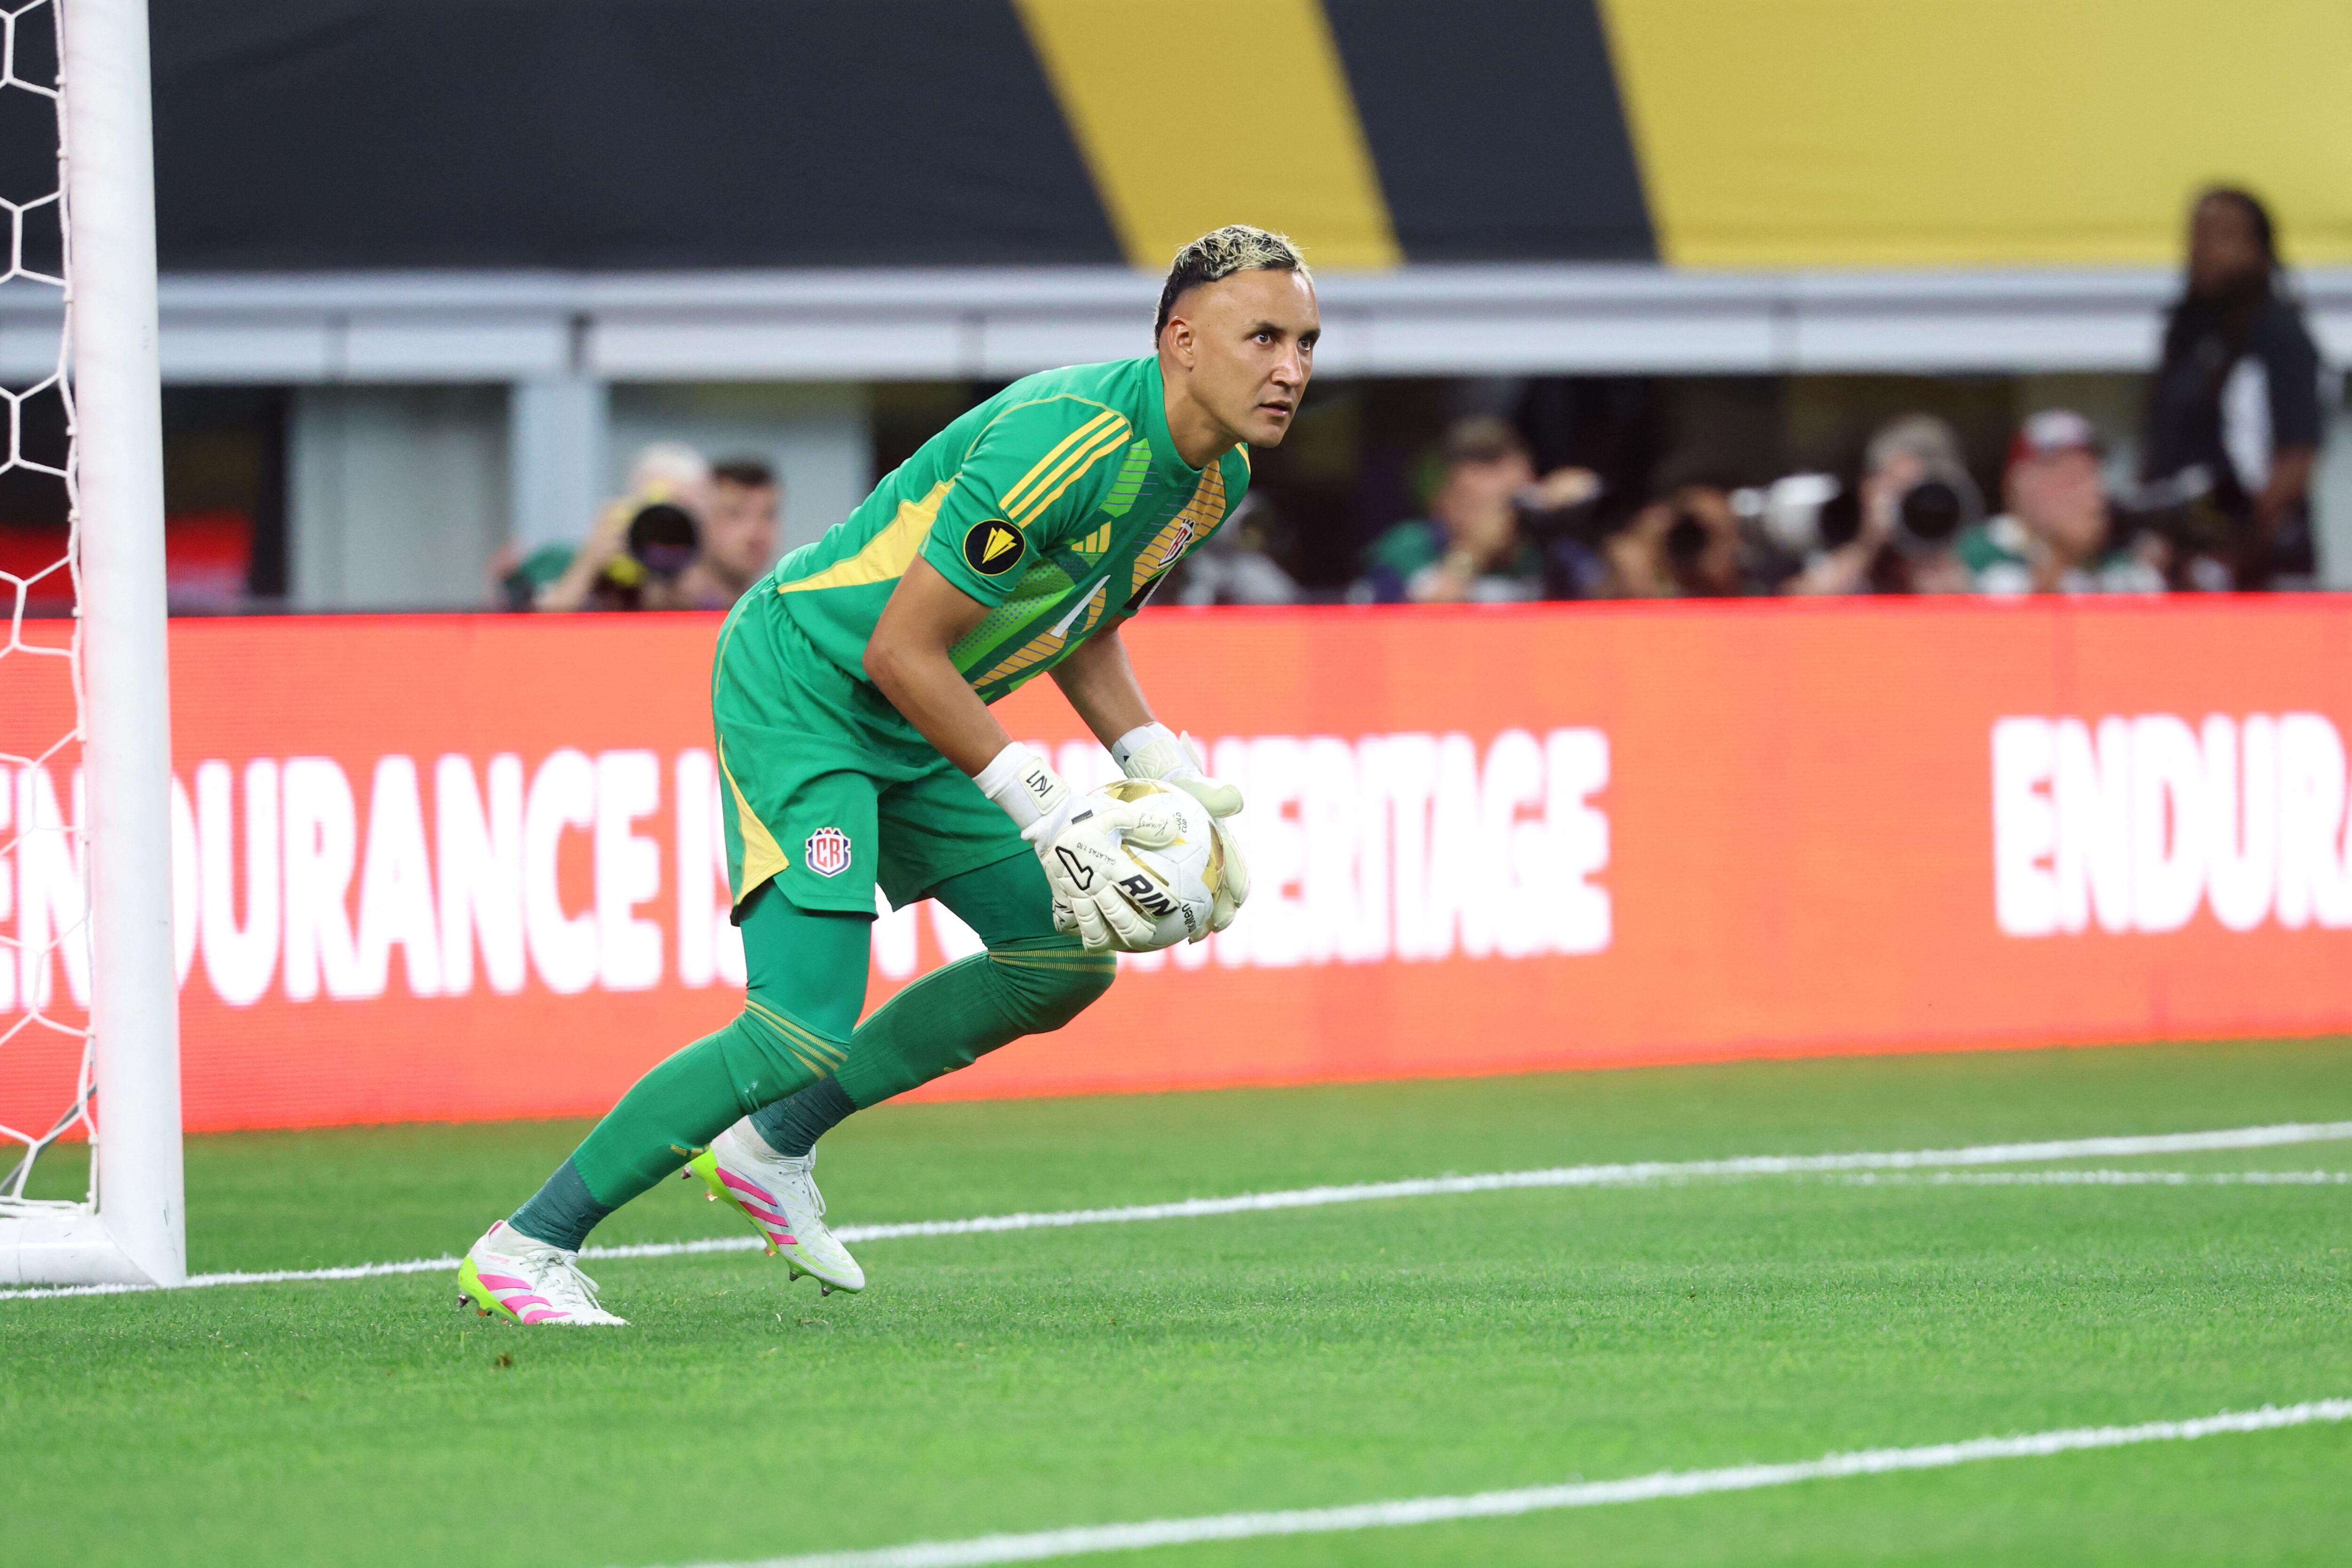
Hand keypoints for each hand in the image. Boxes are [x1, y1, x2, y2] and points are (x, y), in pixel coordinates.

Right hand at [975, 743, 1176, 950]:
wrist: (1048, 819)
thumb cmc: (1086, 814)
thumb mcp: (1118, 813)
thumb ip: (1146, 824)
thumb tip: (1174, 830)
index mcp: (1111, 865)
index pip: (1140, 890)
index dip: (1158, 902)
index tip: (1173, 908)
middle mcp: (1095, 884)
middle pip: (1120, 919)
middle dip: (1138, 933)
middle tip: (1150, 937)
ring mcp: (1076, 894)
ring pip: (1092, 929)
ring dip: (1107, 941)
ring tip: (1117, 944)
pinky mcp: (1060, 897)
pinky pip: (1067, 922)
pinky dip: (1077, 931)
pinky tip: (1085, 933)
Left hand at [1110, 724, 1248, 934]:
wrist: (1166, 785)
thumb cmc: (1186, 788)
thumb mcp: (1202, 788)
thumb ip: (1220, 794)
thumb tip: (1236, 802)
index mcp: (1226, 849)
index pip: (1239, 873)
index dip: (1239, 892)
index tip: (1235, 904)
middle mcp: (1215, 864)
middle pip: (1223, 897)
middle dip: (1220, 917)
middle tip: (1206, 931)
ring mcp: (1196, 872)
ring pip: (1200, 903)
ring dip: (1197, 922)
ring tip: (1186, 937)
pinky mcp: (1174, 875)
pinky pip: (1175, 898)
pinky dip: (1170, 913)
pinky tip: (1154, 924)